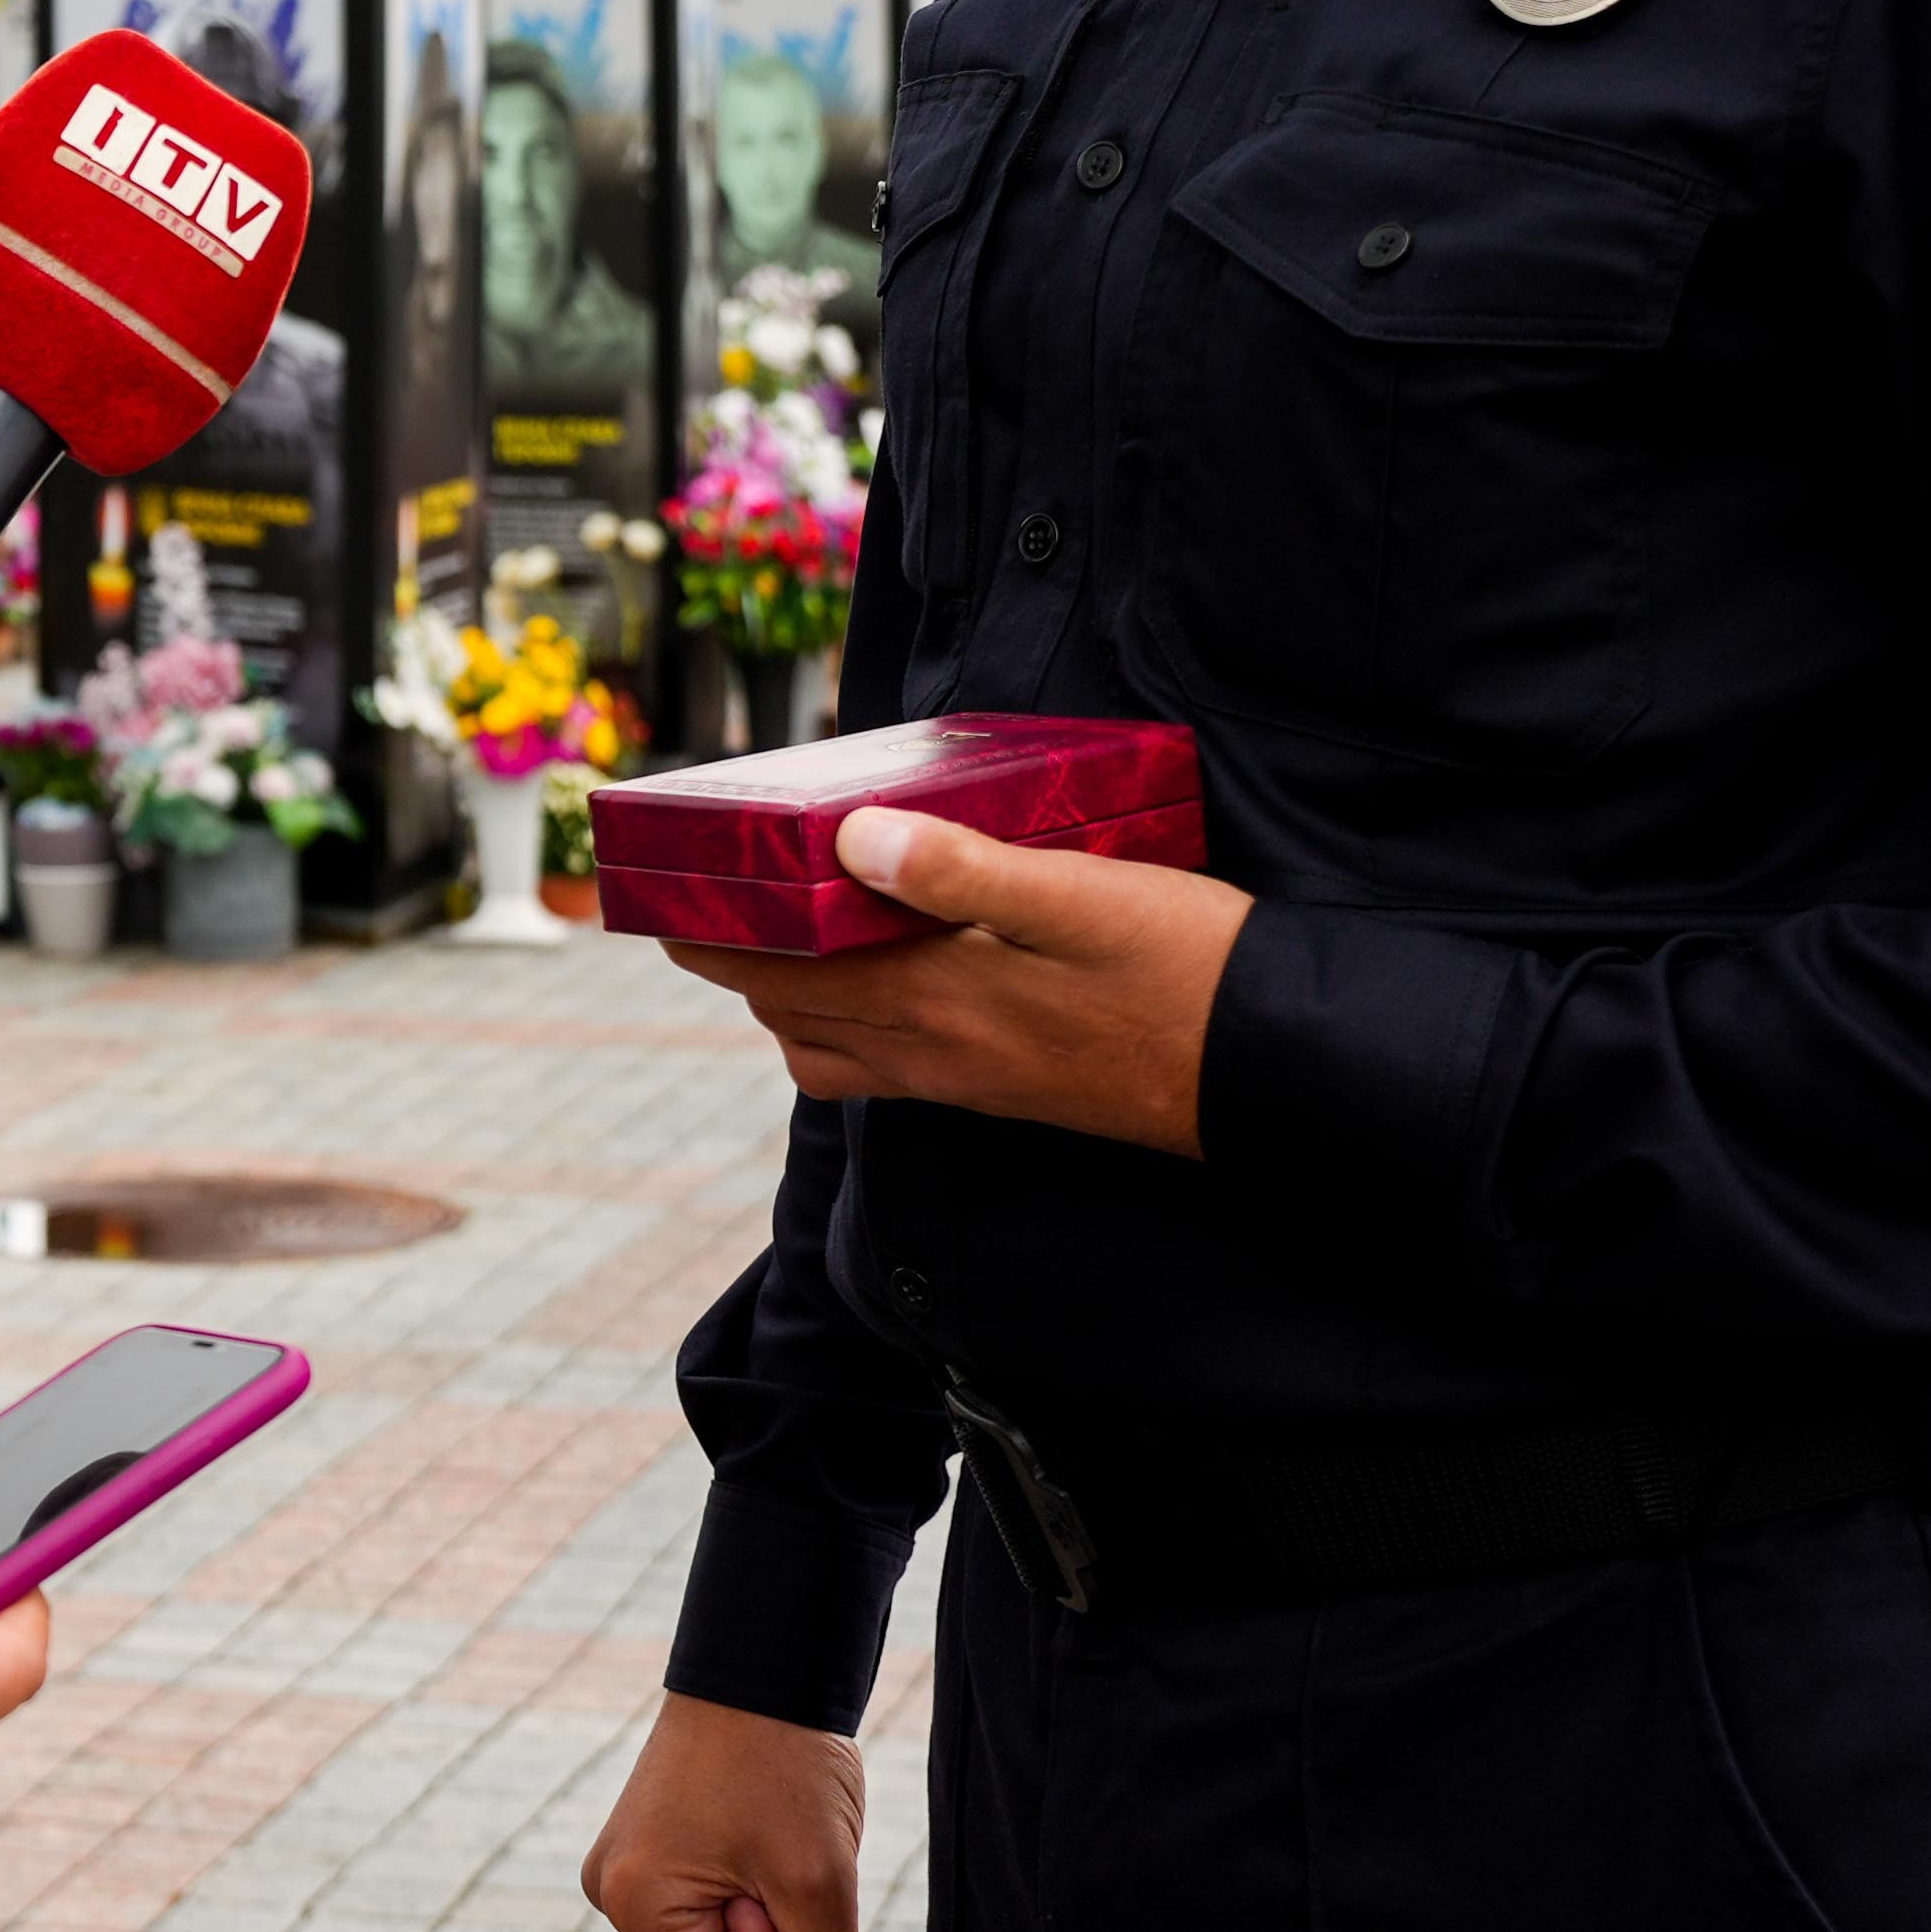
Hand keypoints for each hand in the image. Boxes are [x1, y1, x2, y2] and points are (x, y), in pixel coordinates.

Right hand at [582, 1689, 865, 1931]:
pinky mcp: (653, 1852)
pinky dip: (755, 1881)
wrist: (764, 1668)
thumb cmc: (785, 1766)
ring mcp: (629, 1873)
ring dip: (767, 1903)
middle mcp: (615, 1897)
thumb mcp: (822, 1883)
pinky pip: (723, 1909)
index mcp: (636, 1909)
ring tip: (763, 1832)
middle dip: (769, 1930)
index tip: (771, 1883)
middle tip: (769, 1848)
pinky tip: (752, 1827)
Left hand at [643, 808, 1246, 1154]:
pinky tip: (883, 991)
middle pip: (793, 1018)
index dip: (711, 941)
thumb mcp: (1080, 896)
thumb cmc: (1187, 968)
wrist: (1275, 1072)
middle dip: (734, 971)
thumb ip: (964, 870)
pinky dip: (856, 1034)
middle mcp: (939, 1053)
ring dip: (792, 1008)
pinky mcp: (1010, 1093)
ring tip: (778, 949)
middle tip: (694, 922)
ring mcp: (973, 1082)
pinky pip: (894, 1073)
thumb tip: (851, 838)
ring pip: (839, 1057)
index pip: (783, 974)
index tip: (655, 906)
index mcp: (939, 999)